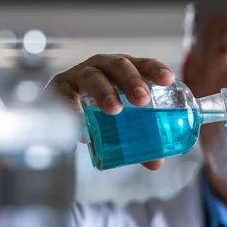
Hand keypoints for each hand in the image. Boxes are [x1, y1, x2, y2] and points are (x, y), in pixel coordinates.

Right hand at [46, 53, 175, 169]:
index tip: (167, 79)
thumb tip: (155, 162)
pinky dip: (73, 108)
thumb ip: (138, 140)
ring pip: (93, 76)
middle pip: (119, 65)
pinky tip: (81, 123)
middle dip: (132, 80)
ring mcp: (80, 75)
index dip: (155, 69)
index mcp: (124, 71)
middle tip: (142, 99)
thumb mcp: (120, 122)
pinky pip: (65, 95)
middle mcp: (103, 67)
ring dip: (104, 91)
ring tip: (114, 110)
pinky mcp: (59, 87)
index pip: (142, 64)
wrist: (59, 110)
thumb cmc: (97, 110)